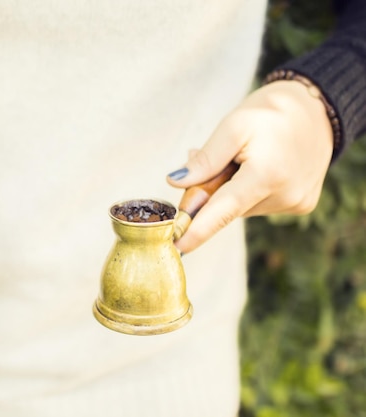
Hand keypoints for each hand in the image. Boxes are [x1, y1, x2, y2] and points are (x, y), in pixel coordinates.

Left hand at [167, 80, 333, 253]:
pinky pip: (260, 204)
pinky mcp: (302, 205)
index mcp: (267, 175)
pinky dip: (249, 191)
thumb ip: (205, 159)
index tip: (178, 246)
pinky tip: (257, 166)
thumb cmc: (271, 113)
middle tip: (203, 157)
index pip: (224, 210)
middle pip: (228, 208)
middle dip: (209, 192)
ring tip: (240, 157)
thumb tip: (175, 183)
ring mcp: (296, 203)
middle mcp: (285, 195)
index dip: (198, 230)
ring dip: (230, 189)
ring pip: (242, 207)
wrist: (316, 109)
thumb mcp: (233, 126)